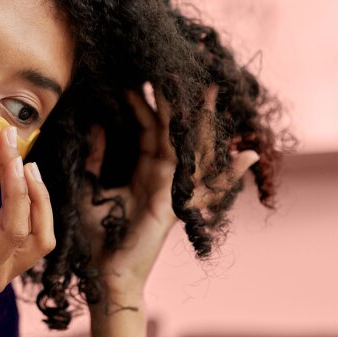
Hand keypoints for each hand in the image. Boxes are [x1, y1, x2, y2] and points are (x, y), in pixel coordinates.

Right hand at [0, 125, 54, 336]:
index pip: (12, 228)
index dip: (16, 190)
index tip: (9, 155)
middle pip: (38, 230)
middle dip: (33, 186)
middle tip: (15, 146)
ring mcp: (1, 275)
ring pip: (40, 236)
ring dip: (38, 199)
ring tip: (22, 163)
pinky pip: (27, 239)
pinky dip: (30, 210)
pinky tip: (15, 191)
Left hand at [80, 85, 259, 304]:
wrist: (104, 272)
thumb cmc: (97, 236)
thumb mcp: (90, 187)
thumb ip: (96, 158)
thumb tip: (97, 124)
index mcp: (144, 170)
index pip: (147, 127)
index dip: (143, 101)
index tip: (137, 74)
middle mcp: (163, 176)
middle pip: (174, 129)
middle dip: (178, 99)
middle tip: (179, 65)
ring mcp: (173, 190)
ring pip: (190, 147)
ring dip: (202, 119)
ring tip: (213, 89)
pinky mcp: (177, 206)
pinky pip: (201, 183)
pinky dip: (227, 172)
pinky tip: (247, 155)